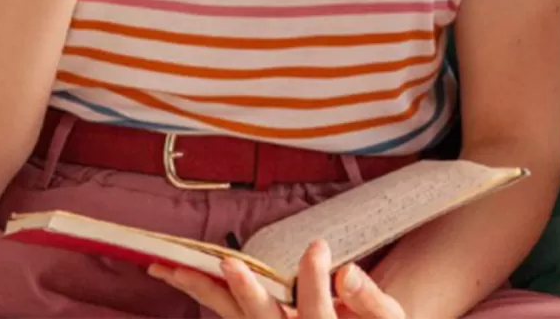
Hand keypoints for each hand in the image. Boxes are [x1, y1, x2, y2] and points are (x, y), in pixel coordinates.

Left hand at [148, 239, 405, 318]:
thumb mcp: (388, 318)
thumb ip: (370, 300)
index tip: (319, 246)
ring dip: (204, 291)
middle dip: (246, 291)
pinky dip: (206, 295)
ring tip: (171, 266)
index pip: (317, 309)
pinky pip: (229, 316)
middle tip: (228, 263)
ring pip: (234, 317)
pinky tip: (181, 273)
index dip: (314, 279)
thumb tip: (346, 273)